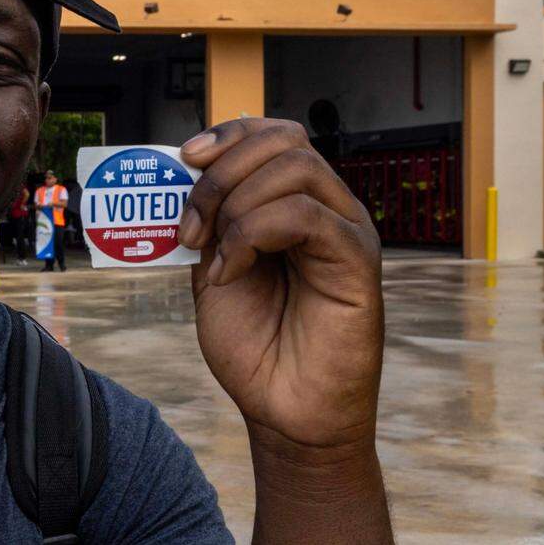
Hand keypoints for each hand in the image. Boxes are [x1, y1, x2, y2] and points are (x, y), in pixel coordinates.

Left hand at [178, 118, 383, 451]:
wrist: (282, 410)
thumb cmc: (253, 343)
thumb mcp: (214, 266)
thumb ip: (210, 219)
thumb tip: (187, 171)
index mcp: (293, 204)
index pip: (273, 136)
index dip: (229, 134)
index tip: (185, 157)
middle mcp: (326, 208)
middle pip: (284, 142)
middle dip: (221, 172)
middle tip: (190, 225)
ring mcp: (346, 231)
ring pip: (296, 169)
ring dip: (235, 205)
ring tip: (213, 255)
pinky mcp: (358, 261)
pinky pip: (307, 216)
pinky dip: (254, 235)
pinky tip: (232, 272)